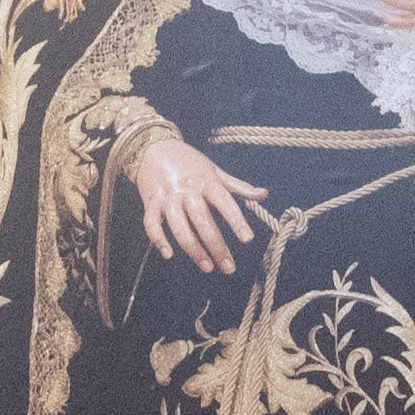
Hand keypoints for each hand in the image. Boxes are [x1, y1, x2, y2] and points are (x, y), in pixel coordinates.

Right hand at [116, 131, 269, 272]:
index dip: (236, 220)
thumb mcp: (215, 171)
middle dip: (216, 245)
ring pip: (179, 225)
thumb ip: (238, 186)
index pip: (224, 201)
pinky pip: (151, 224)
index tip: (247, 239)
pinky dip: (158, 239)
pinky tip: (168, 254)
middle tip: (228, 267)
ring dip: (193, 248)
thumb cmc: (189, 162)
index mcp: (206, 180)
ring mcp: (167, 196)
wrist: (154, 147)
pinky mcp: (150, 202)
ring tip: (207, 266)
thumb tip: (263, 194)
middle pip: (202, 219)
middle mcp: (187, 189)